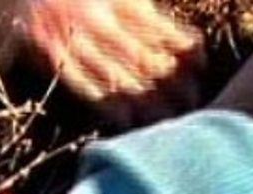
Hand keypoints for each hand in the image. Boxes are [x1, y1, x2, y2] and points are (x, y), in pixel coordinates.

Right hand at [19, 0, 206, 126]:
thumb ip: (144, 12)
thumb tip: (187, 48)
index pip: (158, 28)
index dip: (184, 49)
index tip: (202, 66)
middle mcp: (92, 15)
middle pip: (142, 57)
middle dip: (170, 83)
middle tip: (192, 102)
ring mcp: (70, 36)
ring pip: (116, 76)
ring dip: (145, 102)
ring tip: (169, 120)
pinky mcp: (51, 55)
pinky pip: (83, 86)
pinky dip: (108, 106)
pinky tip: (129, 122)